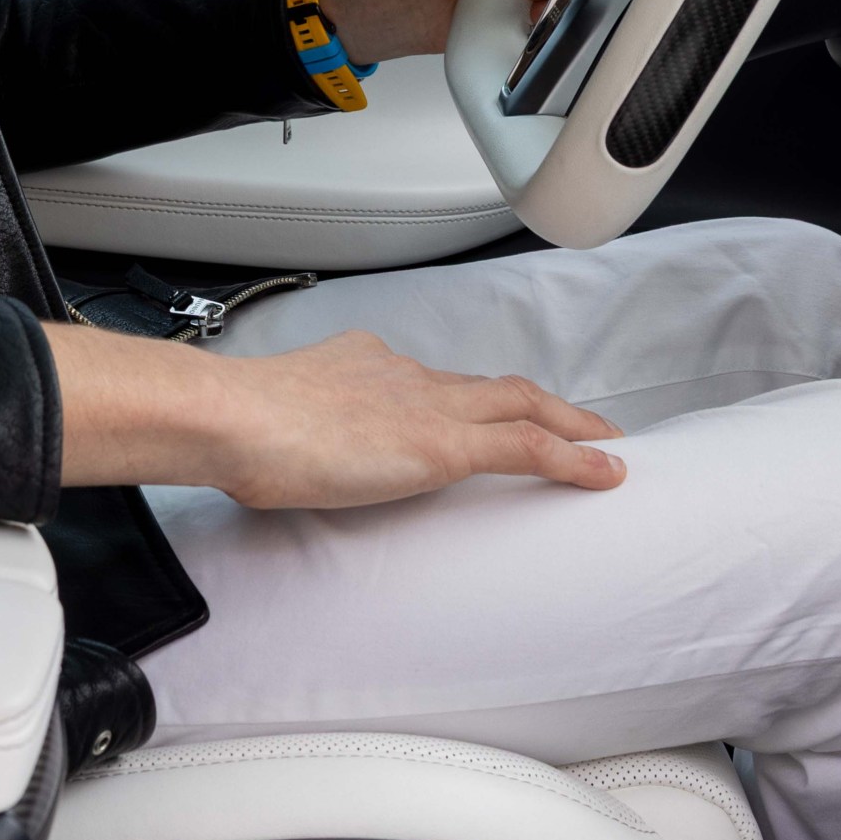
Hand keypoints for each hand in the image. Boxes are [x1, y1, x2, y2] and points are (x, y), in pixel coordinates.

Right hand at [49, 321, 622, 505]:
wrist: (236, 417)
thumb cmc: (234, 429)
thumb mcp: (268, 430)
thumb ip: (287, 440)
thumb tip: (275, 465)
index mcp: (362, 366)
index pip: (431, 381)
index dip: (469, 398)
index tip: (484, 410)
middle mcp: (403, 375)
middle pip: (491, 385)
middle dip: (538, 402)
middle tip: (579, 421)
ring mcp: (428, 406)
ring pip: (520, 405)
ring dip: (568, 423)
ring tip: (605, 445)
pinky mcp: (445, 444)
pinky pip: (528, 447)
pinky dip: (574, 458)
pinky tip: (607, 473)